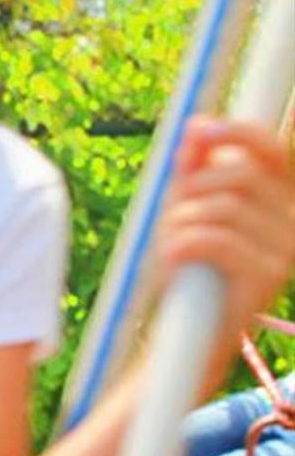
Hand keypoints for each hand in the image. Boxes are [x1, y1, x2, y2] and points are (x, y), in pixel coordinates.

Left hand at [158, 117, 294, 345]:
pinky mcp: (267, 276)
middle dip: (192, 190)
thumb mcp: (187, 208)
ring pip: (220, 207)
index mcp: (281, 199)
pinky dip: (181, 244)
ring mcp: (286, 249)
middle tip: (174, 219)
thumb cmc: (189, 265)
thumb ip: (194, 167)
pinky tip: (174, 259)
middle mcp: (294, 220)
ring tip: (174, 247)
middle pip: (238, 174)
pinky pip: (213, 239)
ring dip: (181, 223)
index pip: (270, 150)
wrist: (189, 331)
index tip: (198, 131)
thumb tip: (196, 125)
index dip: (237, 133)